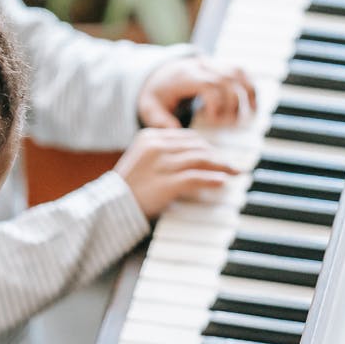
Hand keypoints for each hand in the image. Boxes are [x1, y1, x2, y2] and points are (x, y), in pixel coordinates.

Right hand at [114, 128, 237, 218]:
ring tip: (234, 172)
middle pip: (197, 146)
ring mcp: (161, 164)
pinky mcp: (167, 183)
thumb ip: (163, 154)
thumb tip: (194, 157)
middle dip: (217, 156)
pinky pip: (196, 177)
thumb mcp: (142, 161)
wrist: (109, 207)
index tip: (218, 156)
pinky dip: (212, 179)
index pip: (187, 137)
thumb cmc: (128, 188)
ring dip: (221, 166)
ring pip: (200, 159)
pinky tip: (222, 182)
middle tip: (232, 165)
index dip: (206, 146)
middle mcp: (156, 146)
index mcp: (149, 136)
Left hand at [137, 55, 255, 128]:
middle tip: (229, 124)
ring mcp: (213, 64)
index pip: (208, 83)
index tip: (213, 119)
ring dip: (246, 95)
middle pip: (227, 79)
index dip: (216, 102)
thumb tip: (177, 132)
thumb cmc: (156, 95)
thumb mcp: (149, 108)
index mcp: (184, 76)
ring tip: (245, 117)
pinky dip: (250, 88)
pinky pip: (242, 72)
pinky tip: (253, 107)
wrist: (158, 74)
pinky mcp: (221, 67)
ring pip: (237, 72)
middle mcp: (201, 66)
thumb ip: (160, 121)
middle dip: (232, 103)